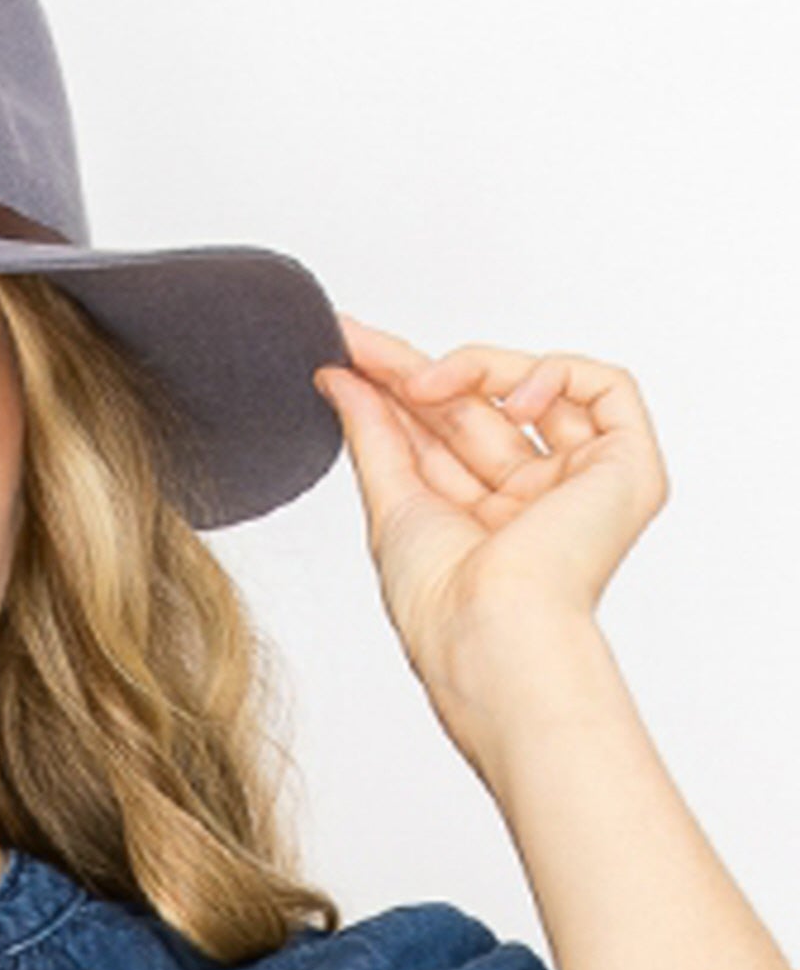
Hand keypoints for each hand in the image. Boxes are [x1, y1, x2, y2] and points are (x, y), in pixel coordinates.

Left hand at [315, 314, 668, 690]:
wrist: (487, 629)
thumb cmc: (439, 598)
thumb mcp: (390, 500)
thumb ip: (373, 432)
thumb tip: (341, 377)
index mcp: (481, 515)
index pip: (441, 430)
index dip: (396, 388)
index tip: (348, 354)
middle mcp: (533, 497)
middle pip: (478, 405)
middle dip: (415, 368)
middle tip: (360, 341)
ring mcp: (581, 481)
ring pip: (534, 387)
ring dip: (470, 370)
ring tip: (420, 384)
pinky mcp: (628, 468)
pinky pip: (606, 386)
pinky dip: (553, 376)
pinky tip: (509, 399)